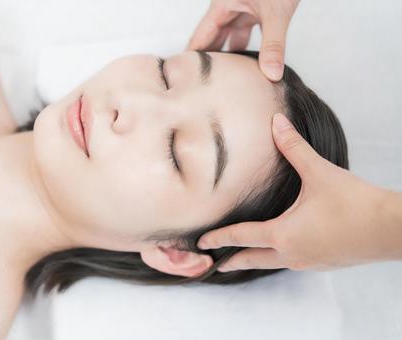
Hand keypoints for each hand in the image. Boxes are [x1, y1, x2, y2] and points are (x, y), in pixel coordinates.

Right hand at [186, 0, 299, 80]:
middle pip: (211, 40)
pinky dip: (246, 49)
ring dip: (229, 57)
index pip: (199, 38)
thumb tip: (271, 74)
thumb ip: (274, 44)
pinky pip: (245, 33)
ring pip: (229, 38)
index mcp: (222, 6)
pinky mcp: (256, 10)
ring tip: (224, 81)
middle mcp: (228, 8)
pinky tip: (249, 65)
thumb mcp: (276, 12)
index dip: (191, 59)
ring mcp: (242, 8)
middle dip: (209, 62)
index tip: (184, 80)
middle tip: (203, 87)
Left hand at [197, 113, 400, 271]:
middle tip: (213, 263)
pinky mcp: (323, 263)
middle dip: (230, 260)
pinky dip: (277, 257)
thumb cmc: (355, 203)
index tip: (200, 242)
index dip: (218, 238)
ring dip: (254, 259)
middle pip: (252, 259)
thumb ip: (293, 147)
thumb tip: (276, 122)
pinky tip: (281, 247)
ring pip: (272, 263)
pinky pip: (291, 262)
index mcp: (283, 234)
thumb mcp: (319, 172)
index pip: (240, 237)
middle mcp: (291, 253)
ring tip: (243, 254)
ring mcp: (308, 262)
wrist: (392, 229)